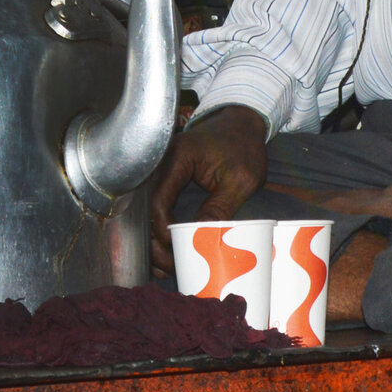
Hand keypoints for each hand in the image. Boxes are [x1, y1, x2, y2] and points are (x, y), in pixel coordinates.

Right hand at [147, 104, 267, 274]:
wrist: (243, 124)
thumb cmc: (244, 147)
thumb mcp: (240, 180)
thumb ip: (220, 208)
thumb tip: (202, 240)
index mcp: (177, 157)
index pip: (159, 200)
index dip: (163, 230)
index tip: (175, 251)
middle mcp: (162, 163)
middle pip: (148, 209)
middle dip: (156, 242)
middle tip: (169, 268)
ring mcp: (163, 171)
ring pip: (150, 212)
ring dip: (156, 240)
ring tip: (166, 268)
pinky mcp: (169, 179)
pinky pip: (160, 207)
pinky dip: (161, 230)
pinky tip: (166, 252)